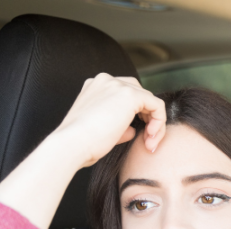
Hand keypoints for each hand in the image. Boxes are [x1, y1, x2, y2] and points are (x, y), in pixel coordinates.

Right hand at [52, 73, 166, 167]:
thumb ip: (120, 127)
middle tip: (147, 141)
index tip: (140, 139)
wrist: (72, 145)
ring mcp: (117, 85)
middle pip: (140, 94)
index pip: (126, 95)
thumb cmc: (83, 144)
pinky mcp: (130, 95)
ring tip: (149, 143)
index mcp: (96, 87)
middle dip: (148, 118)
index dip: (138, 117)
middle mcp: (105, 81)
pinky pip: (157, 105)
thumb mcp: (103, 132)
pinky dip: (159, 122)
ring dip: (155, 123)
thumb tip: (134, 130)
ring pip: (150, 100)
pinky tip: (151, 137)